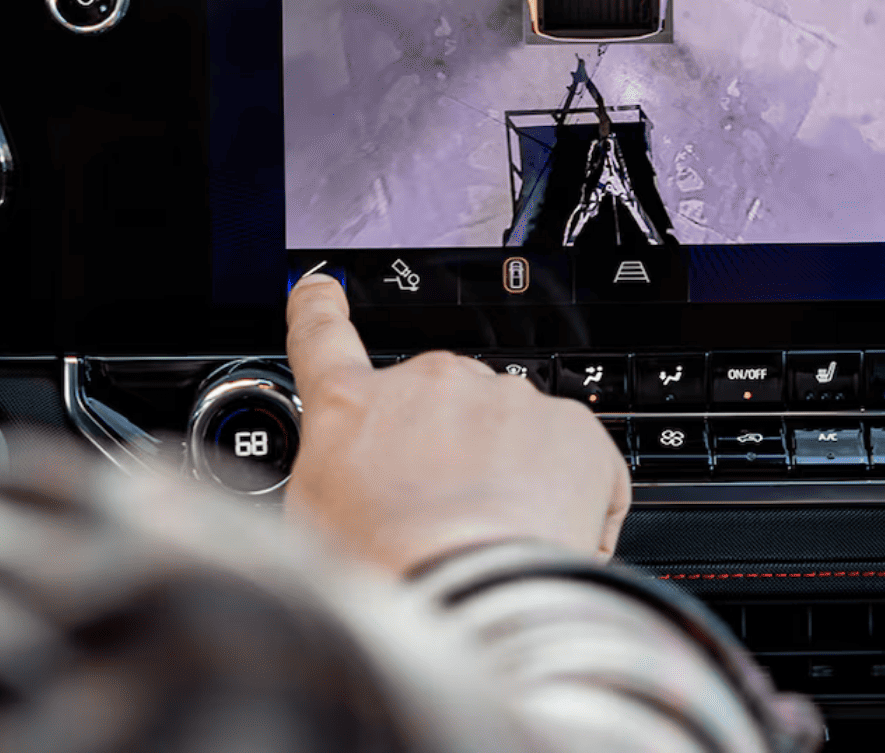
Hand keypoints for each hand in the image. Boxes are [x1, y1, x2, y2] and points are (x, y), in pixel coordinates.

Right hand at [282, 275, 631, 575]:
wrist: (465, 593)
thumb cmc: (383, 568)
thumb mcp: (310, 523)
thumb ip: (330, 477)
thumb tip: (348, 486)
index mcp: (351, 404)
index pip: (322, 336)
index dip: (319, 308)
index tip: (323, 290)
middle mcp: (428, 382)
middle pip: (440, 404)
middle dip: (448, 450)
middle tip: (446, 517)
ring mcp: (504, 398)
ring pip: (511, 434)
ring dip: (509, 476)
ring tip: (496, 540)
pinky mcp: (570, 424)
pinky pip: (574, 463)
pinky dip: (570, 501)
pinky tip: (544, 541)